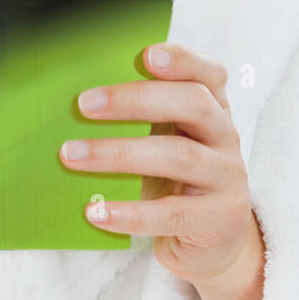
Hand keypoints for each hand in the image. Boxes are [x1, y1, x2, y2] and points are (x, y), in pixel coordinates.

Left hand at [59, 41, 263, 288]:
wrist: (215, 244)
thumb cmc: (178, 183)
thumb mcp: (170, 143)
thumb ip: (144, 119)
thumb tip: (77, 106)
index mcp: (215, 110)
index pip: (210, 75)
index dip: (183, 60)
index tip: (146, 54)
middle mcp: (226, 137)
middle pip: (192, 104)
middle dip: (136, 100)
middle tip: (84, 105)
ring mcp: (226, 178)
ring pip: (177, 156)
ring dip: (119, 153)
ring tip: (71, 156)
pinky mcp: (217, 218)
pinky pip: (170, 213)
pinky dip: (130, 212)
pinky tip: (96, 212)